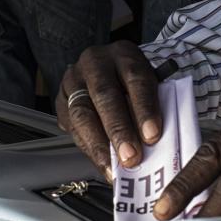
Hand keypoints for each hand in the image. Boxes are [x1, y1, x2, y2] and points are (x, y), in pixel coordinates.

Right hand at [56, 41, 163, 179]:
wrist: (107, 73)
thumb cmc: (135, 84)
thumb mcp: (150, 84)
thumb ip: (155, 106)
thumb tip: (159, 143)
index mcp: (124, 54)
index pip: (136, 78)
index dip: (144, 108)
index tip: (153, 135)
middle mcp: (95, 62)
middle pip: (105, 95)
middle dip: (119, 129)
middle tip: (131, 156)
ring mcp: (74, 80)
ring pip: (83, 113)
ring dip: (99, 144)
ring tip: (114, 167)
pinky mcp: (61, 100)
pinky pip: (72, 126)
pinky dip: (88, 148)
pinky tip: (101, 163)